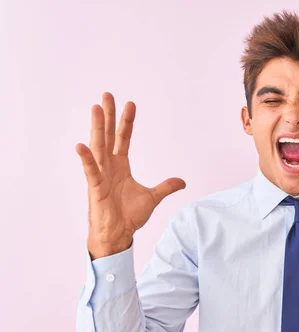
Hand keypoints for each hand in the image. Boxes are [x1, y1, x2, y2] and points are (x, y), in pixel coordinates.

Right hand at [75, 92, 185, 258]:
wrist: (119, 234)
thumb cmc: (129, 216)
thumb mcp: (153, 197)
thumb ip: (166, 187)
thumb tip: (182, 181)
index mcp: (121, 166)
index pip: (123, 138)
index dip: (126, 122)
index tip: (130, 104)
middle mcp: (109, 166)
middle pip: (108, 136)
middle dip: (109, 116)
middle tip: (107, 95)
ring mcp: (100, 175)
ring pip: (98, 147)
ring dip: (97, 128)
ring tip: (96, 108)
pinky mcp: (95, 188)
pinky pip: (90, 171)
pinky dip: (86, 159)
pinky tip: (81, 145)